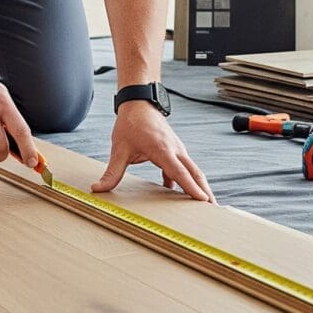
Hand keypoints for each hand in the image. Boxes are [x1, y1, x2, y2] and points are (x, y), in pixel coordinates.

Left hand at [92, 102, 214, 201]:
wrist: (139, 103)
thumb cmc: (130, 123)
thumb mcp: (119, 149)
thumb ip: (112, 172)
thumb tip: (98, 189)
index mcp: (162, 149)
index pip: (180, 173)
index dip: (191, 188)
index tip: (204, 200)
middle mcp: (175, 149)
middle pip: (195, 173)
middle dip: (205, 191)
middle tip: (214, 209)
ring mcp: (177, 149)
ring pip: (193, 170)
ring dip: (200, 186)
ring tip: (207, 204)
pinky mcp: (174, 150)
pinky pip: (184, 168)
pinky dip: (186, 181)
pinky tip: (180, 194)